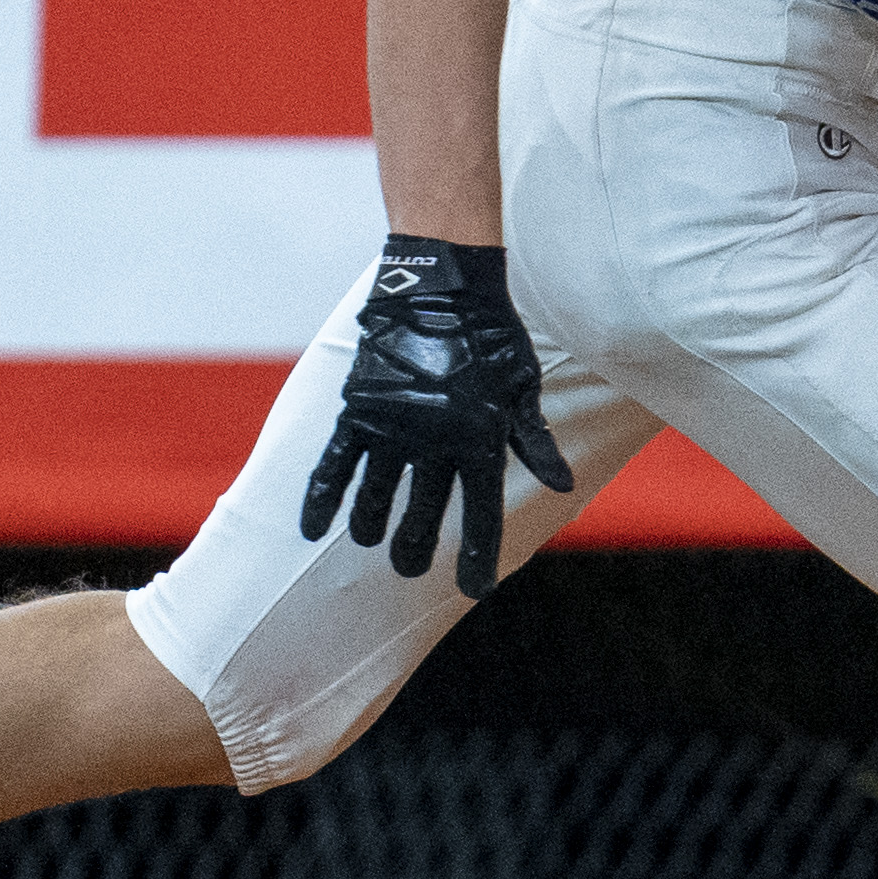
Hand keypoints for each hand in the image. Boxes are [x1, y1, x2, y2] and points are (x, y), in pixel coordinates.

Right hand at [298, 235, 574, 598]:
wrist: (443, 287)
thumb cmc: (493, 337)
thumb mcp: (524, 388)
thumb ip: (534, 441)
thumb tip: (565, 485)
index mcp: (481, 441)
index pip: (483, 516)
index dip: (479, 558)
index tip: (475, 591)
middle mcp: (435, 443)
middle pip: (423, 516)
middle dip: (416, 548)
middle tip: (410, 567)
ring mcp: (393, 428)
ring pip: (376, 497)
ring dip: (372, 525)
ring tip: (370, 541)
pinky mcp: (360, 409)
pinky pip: (335, 464)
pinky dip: (322, 498)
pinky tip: (312, 529)